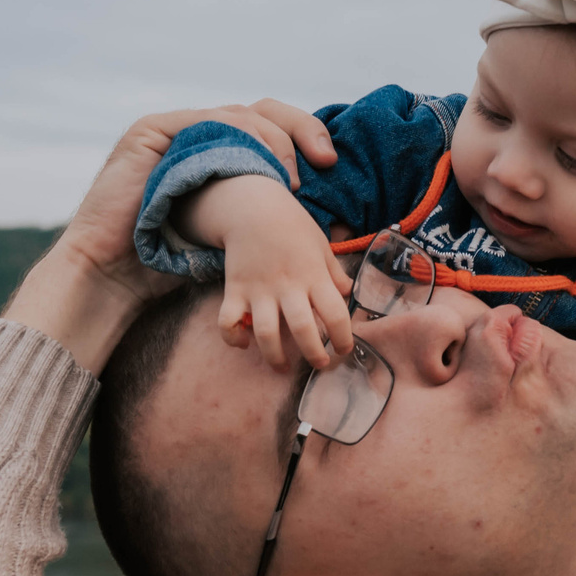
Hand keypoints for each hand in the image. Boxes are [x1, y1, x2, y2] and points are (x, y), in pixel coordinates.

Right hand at [4, 100, 336, 371]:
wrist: (113, 278)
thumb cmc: (171, 267)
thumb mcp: (237, 238)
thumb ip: (271, 219)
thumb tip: (337, 229)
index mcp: (217, 152)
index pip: (270, 129)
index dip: (304, 138)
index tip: (331, 165)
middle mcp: (196, 133)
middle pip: (261, 111)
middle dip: (300, 129)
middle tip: (325, 159)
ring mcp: (172, 128)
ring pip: (238, 113)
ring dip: (273, 140)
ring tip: (290, 177)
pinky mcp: (151, 131)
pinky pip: (203, 119)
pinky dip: (235, 137)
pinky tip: (256, 165)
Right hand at [195, 176, 355, 371]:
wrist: (253, 207)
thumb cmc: (292, 226)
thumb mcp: (321, 245)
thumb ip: (334, 272)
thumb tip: (348, 292)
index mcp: (314, 276)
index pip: (336, 314)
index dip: (344, 338)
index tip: (344, 350)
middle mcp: (288, 286)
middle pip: (303, 330)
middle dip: (314, 355)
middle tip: (320, 364)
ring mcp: (259, 290)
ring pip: (266, 334)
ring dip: (275, 357)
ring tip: (283, 367)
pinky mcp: (234, 290)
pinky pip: (228, 322)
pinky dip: (233, 338)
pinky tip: (244, 342)